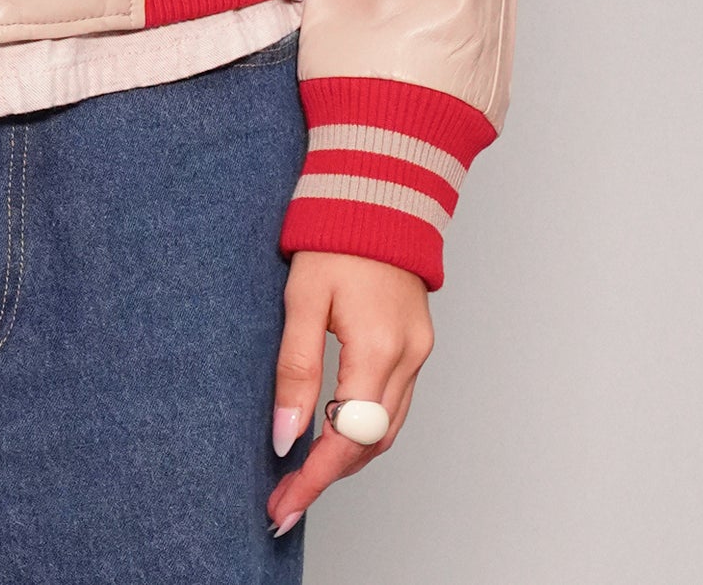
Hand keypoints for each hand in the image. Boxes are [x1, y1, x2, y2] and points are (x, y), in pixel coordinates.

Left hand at [264, 251, 432, 537]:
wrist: (379, 195)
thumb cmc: (335, 239)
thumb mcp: (302, 300)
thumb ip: (295, 370)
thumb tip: (286, 436)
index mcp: (378, 348)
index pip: (347, 439)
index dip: (314, 478)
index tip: (283, 507)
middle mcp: (408, 358)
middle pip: (370, 444)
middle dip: (327, 477)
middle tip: (284, 500)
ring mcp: (419, 353)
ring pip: (386, 431)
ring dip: (347, 459)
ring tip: (302, 478)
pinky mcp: (418, 346)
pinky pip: (394, 406)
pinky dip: (364, 431)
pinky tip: (334, 437)